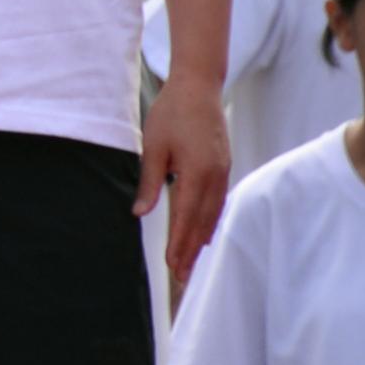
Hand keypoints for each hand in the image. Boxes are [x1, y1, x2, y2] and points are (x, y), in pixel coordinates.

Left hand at [142, 75, 229, 282]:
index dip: (178, 243)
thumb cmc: (171, 113)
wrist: (199, 86)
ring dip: (202, 240)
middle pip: (202, 222)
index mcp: (196, 172)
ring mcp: (223, 171)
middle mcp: (214, 176)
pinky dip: (211, 221)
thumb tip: (140, 214)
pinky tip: (204, 233)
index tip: (171, 266)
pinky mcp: (224, 166)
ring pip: (213, 214)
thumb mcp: (153, 146)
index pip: (185, 217)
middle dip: (191, 251)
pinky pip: (218, 202)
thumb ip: (149, 182)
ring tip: (191, 262)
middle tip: (181, 277)